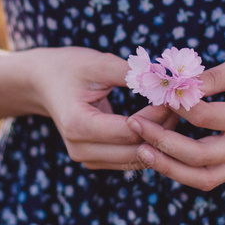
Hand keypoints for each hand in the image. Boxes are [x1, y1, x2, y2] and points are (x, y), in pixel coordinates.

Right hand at [24, 47, 178, 169]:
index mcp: (78, 125)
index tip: (175, 95)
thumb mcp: (97, 63)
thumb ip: (130, 73)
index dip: (158, 114)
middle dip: (163, 128)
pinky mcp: (96, 161)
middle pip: (137, 149)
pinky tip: (161, 122)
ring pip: (138, 159)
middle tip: (181, 103)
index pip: (131, 130)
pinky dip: (149, 143)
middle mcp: (80, 149)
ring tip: (173, 110)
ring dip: (159, 138)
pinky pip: (132, 159)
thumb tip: (166, 78)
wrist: (43, 83)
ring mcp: (87, 159)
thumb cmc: (69, 68)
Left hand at [127, 45, 224, 190]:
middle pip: (202, 158)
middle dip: (163, 143)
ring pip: (204, 177)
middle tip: (135, 124)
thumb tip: (179, 84)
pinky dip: (182, 169)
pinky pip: (209, 175)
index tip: (157, 91)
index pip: (207, 119)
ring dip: (169, 167)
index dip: (177, 106)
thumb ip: (215, 76)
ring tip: (141, 149)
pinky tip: (160, 152)